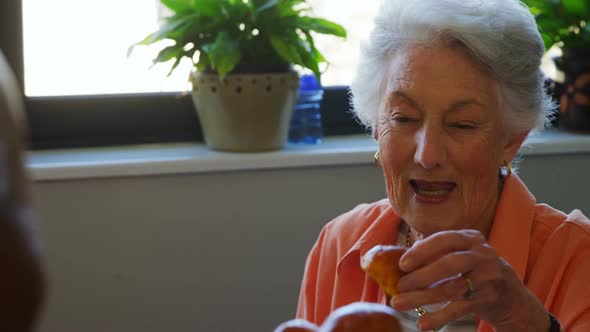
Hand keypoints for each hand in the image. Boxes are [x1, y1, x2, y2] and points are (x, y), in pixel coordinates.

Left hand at [389, 230, 549, 330]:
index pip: (443, 240)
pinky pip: (459, 309)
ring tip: (400, 304)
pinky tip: (423, 324)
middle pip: (449, 263)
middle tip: (399, 286)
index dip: (421, 251)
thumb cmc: (473, 270)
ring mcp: (487, 277)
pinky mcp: (488, 299)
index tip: (402, 264)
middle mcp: (481, 255)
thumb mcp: (460, 255)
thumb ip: (435, 255)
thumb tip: (396, 261)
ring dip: (422, 297)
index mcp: (470, 238)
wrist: (510, 295)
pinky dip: (439, 317)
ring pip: (451, 288)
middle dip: (421, 276)